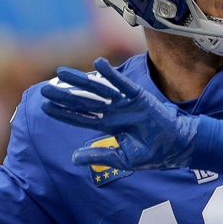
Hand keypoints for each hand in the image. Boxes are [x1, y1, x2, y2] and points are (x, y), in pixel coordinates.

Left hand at [39, 57, 199, 169]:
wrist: (177, 147)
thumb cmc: (153, 153)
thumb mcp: (123, 159)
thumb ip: (99, 156)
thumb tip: (74, 158)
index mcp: (109, 125)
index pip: (81, 117)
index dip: (63, 113)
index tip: (45, 107)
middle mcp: (114, 111)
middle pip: (84, 101)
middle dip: (64, 95)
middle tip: (44, 89)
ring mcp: (125, 102)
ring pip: (98, 89)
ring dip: (80, 81)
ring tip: (61, 73)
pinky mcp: (139, 97)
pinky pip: (122, 84)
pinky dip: (111, 74)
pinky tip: (98, 64)